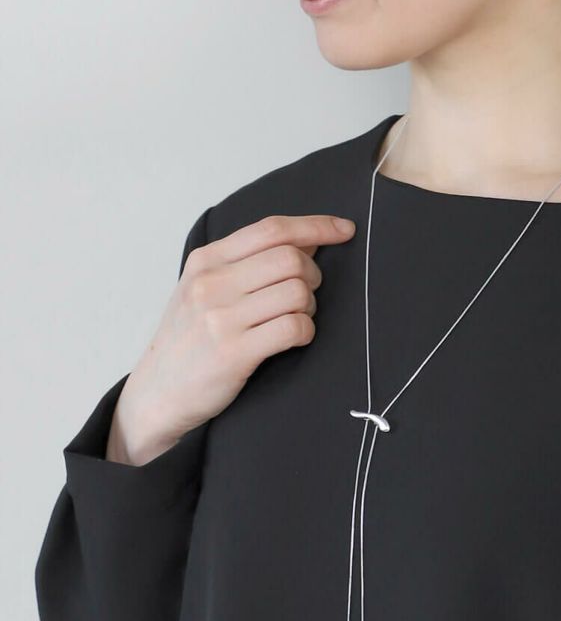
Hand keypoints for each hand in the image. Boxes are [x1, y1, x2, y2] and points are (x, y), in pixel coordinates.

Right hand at [108, 213, 356, 464]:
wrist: (157, 394)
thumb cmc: (190, 340)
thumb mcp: (204, 289)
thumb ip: (248, 262)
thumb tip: (309, 239)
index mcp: (206, 260)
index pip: (271, 229)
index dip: (316, 226)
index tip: (344, 230)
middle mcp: (211, 283)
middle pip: (291, 258)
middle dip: (313, 275)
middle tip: (305, 296)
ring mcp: (220, 317)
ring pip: (297, 292)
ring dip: (309, 307)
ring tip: (294, 320)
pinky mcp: (234, 352)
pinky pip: (293, 327)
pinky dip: (306, 332)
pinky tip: (294, 339)